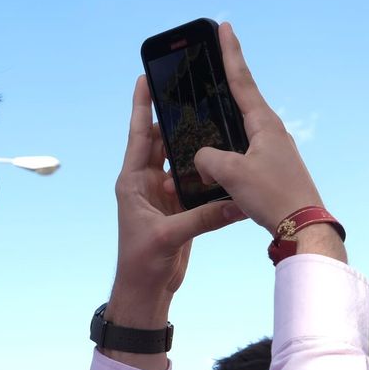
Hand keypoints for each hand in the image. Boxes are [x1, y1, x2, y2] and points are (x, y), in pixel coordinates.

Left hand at [108, 75, 243, 329]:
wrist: (145, 292)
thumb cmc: (142, 263)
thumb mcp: (170, 236)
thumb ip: (203, 217)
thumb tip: (236, 203)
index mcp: (132, 182)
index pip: (138, 135)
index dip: (141, 106)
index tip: (143, 77)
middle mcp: (145, 183)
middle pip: (161, 141)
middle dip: (173, 117)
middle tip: (189, 91)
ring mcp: (162, 195)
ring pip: (180, 160)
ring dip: (192, 143)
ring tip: (210, 118)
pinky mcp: (178, 209)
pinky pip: (193, 183)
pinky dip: (206, 172)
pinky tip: (222, 158)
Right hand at [192, 24, 345, 261]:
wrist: (304, 226)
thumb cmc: (273, 196)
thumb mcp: (232, 174)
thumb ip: (208, 158)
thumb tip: (203, 159)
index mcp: (264, 123)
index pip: (241, 80)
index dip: (230, 53)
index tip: (225, 27)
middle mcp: (272, 131)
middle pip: (242, 99)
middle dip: (224, 82)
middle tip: (211, 61)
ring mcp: (274, 150)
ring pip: (241, 128)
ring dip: (223, 121)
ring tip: (206, 112)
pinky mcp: (272, 169)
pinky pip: (243, 150)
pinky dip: (228, 148)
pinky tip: (216, 157)